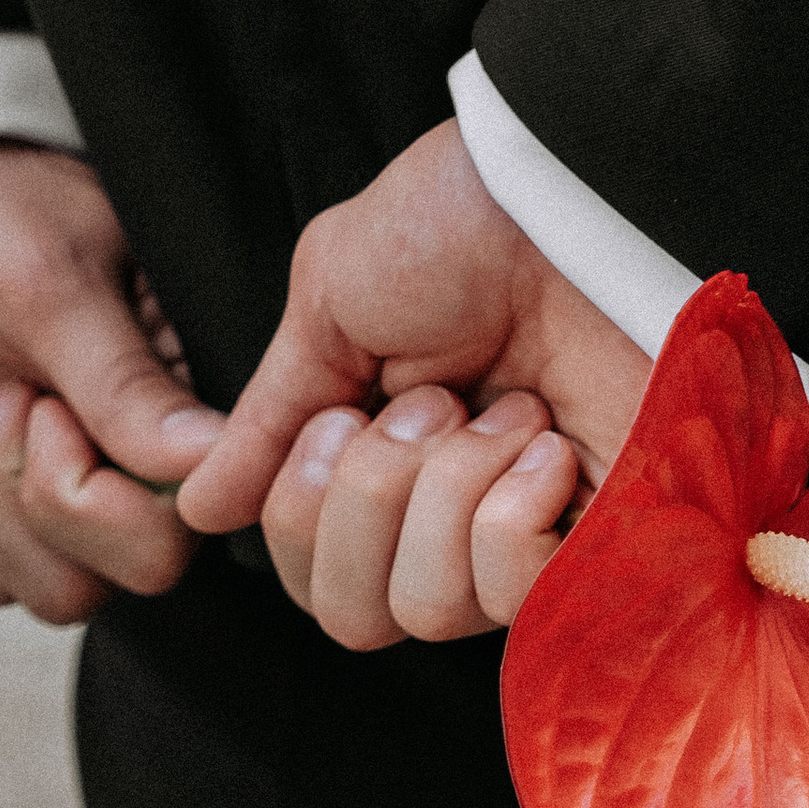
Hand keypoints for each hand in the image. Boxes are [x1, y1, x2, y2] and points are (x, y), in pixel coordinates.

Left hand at [0, 142, 220, 625]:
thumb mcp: (51, 283)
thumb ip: (124, 384)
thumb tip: (207, 460)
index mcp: (186, 402)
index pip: (175, 530)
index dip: (91, 495)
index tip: (42, 402)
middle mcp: (141, 464)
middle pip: (108, 582)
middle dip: (20, 498)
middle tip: (3, 397)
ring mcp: (73, 492)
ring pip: (38, 587)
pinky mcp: (8, 505)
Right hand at [174, 118, 649, 647]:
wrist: (565, 191)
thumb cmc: (458, 225)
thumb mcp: (329, 304)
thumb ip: (270, 419)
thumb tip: (202, 507)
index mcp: (386, 467)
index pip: (308, 575)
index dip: (303, 509)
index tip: (344, 412)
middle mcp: (453, 518)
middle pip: (353, 616)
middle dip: (366, 502)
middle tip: (428, 405)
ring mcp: (530, 537)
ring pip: (427, 610)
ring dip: (446, 492)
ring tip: (502, 409)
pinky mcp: (606, 547)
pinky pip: (513, 595)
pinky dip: (511, 512)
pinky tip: (546, 445)